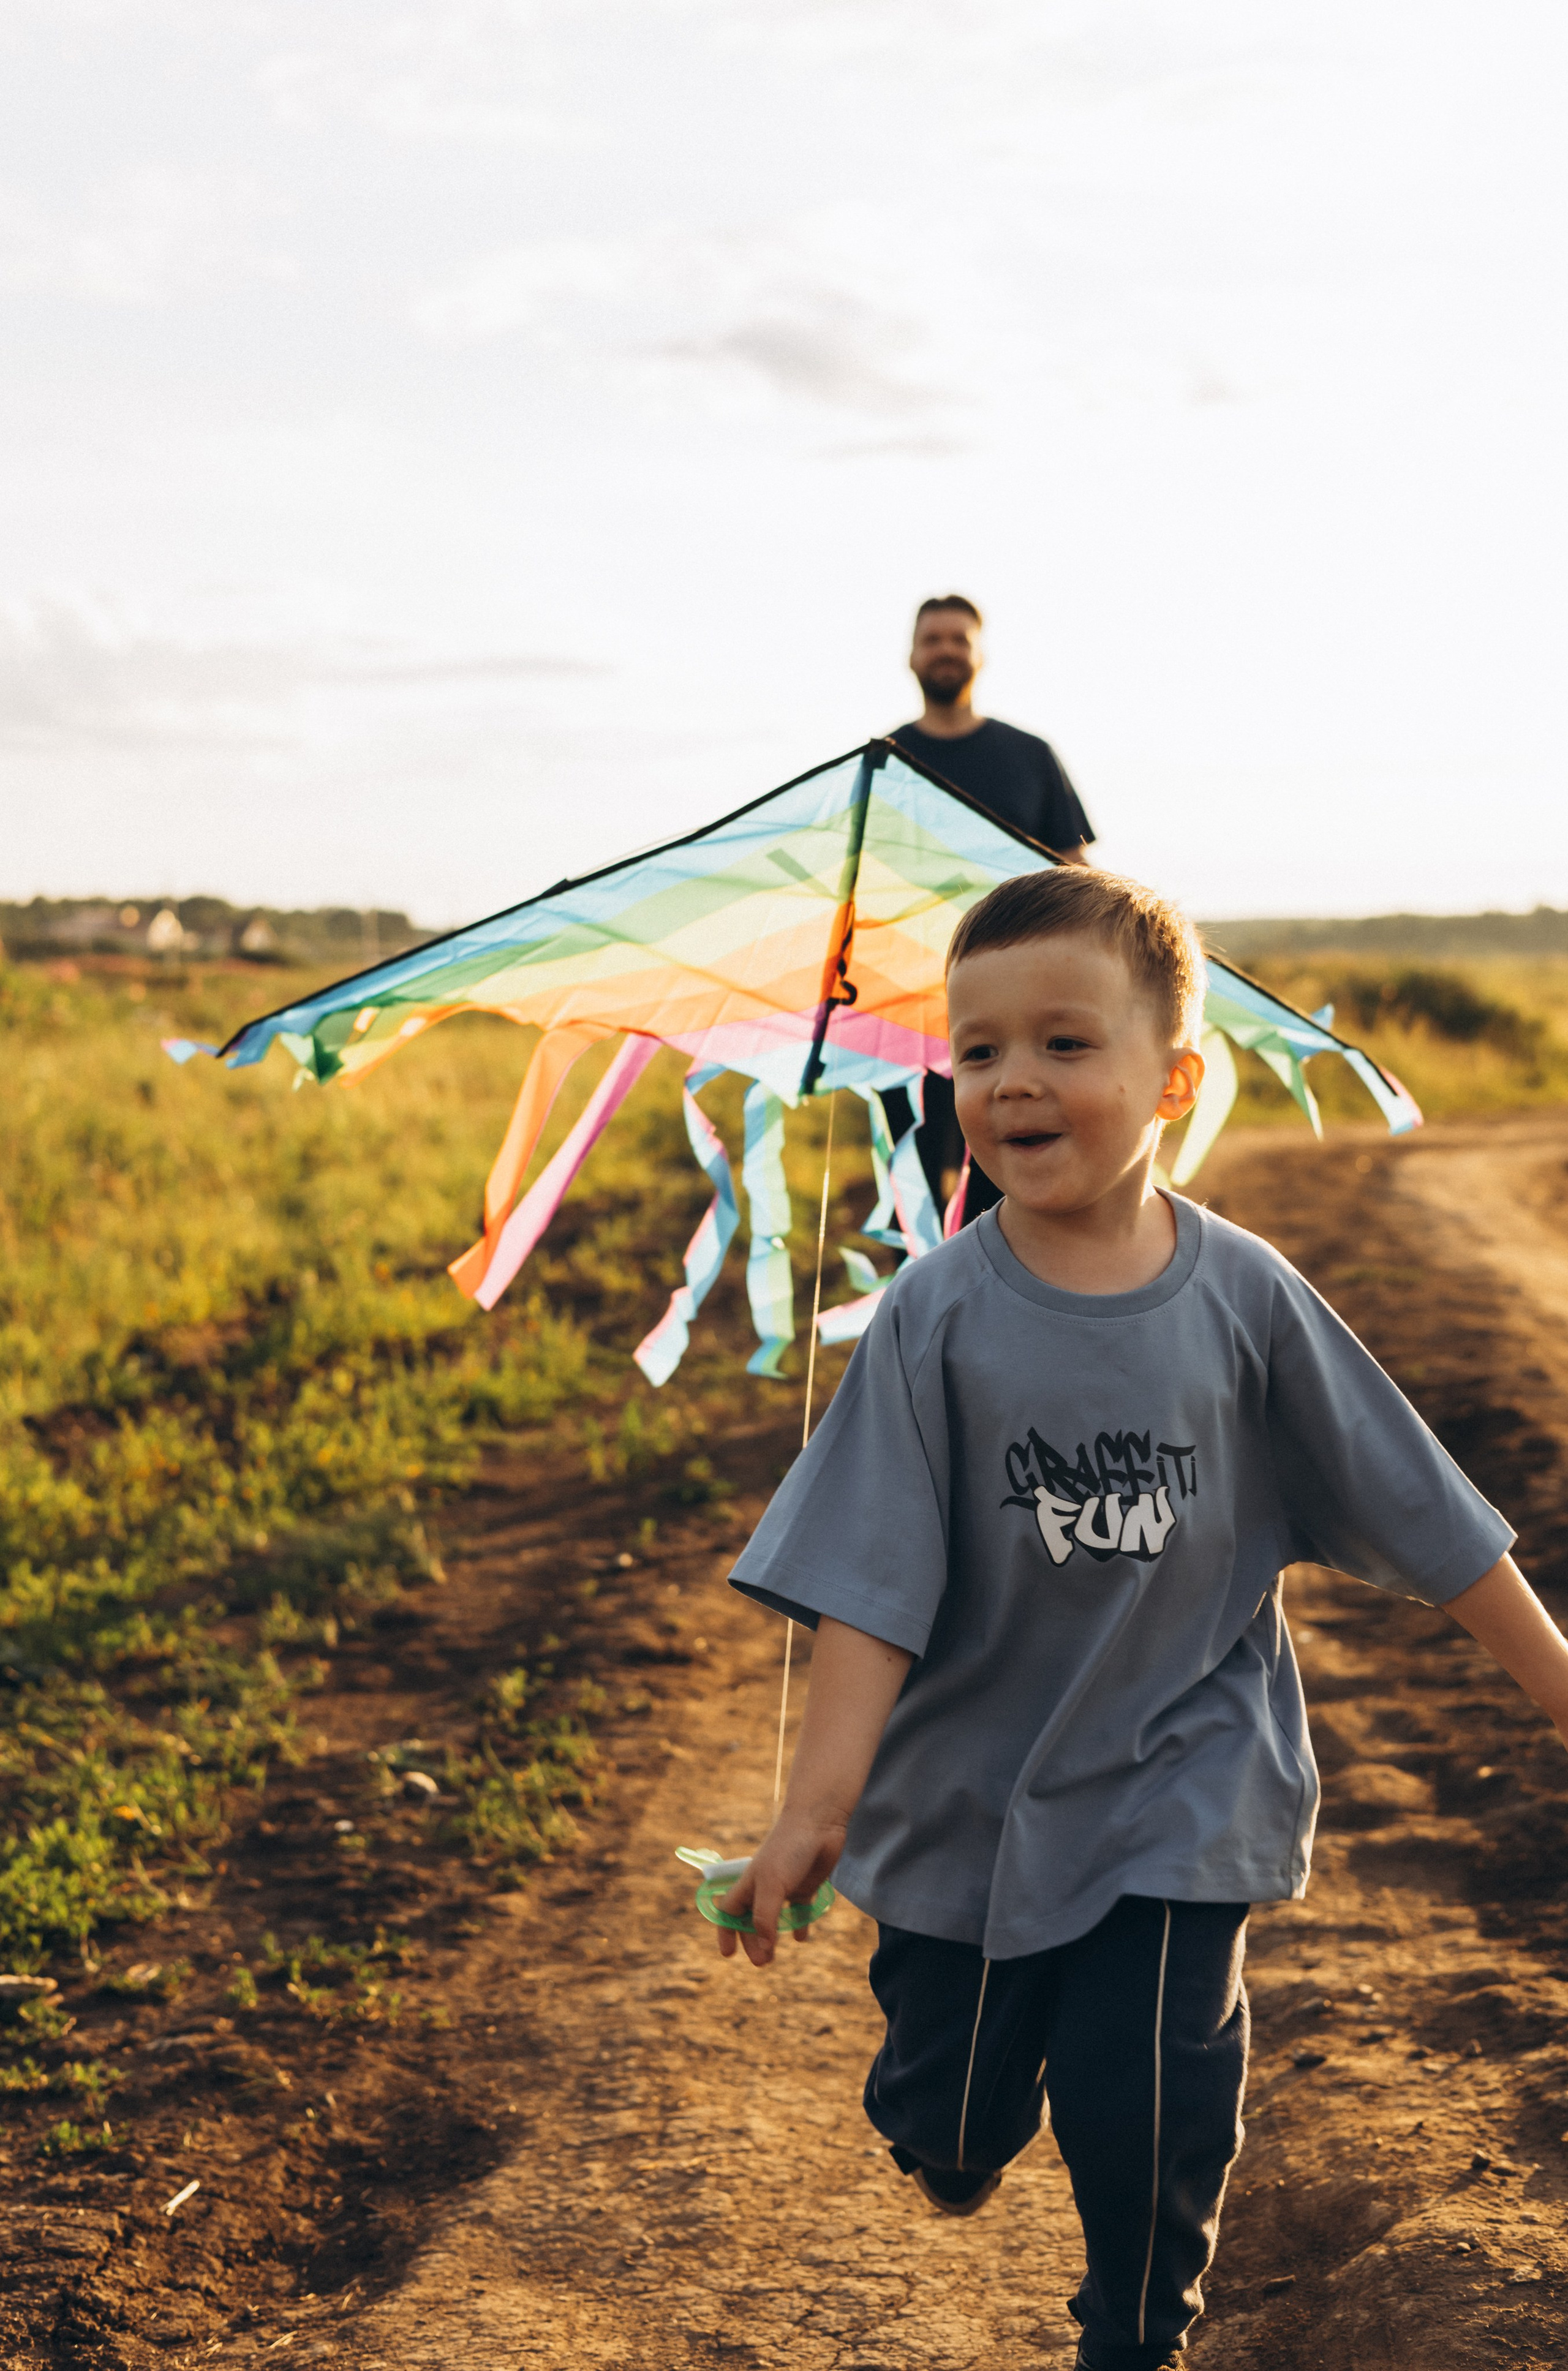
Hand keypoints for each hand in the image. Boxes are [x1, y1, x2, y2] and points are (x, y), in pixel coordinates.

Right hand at [715, 1810, 845, 1968]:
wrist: (819, 1824)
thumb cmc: (789, 1849)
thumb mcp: (772, 1884)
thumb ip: (766, 1916)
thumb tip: (764, 1946)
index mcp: (749, 1884)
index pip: (729, 1911)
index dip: (725, 1931)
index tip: (727, 1954)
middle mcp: (765, 1887)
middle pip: (751, 1920)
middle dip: (752, 1941)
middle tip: (762, 1962)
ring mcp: (786, 1887)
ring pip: (774, 1919)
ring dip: (772, 1937)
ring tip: (774, 1956)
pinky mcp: (806, 1886)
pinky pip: (799, 1911)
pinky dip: (799, 1924)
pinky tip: (801, 1938)